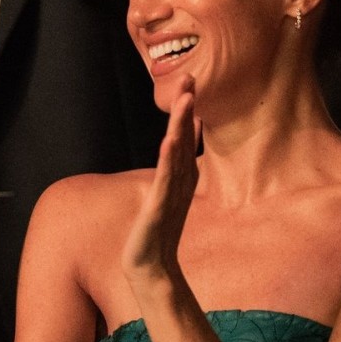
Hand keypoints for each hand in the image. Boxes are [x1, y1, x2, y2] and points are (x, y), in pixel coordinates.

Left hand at [122, 77, 198, 293]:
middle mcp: (180, 180)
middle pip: (184, 138)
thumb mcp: (168, 196)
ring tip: (186, 100)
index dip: (188, 112)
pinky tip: (169, 140)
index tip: (190, 85)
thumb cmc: (158, 230)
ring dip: (182, 125)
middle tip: (190, 78)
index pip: (185, 138)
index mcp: (180, 176)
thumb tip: (176, 154)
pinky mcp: (161, 205)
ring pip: (177, 152)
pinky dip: (169, 158)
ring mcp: (171, 192)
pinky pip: (166, 178)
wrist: (150, 263)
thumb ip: (175, 174)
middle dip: (187, 109)